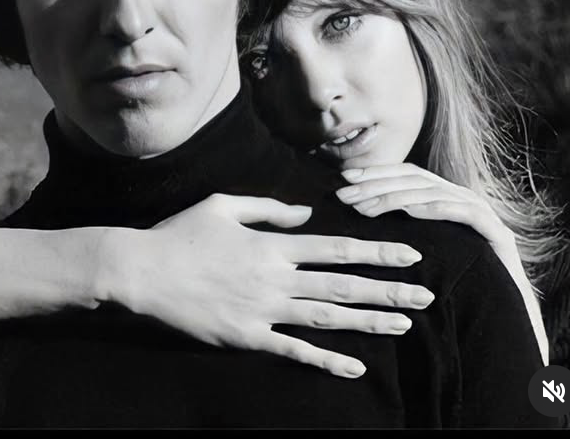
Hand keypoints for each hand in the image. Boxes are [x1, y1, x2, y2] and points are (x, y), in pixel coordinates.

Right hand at [110, 192, 434, 378]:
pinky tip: (355, 366)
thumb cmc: (181, 233)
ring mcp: (263, 310)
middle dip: (388, 290)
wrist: (142, 271)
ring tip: (404, 323)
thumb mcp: (223, 205)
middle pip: (343, 285)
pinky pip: (293, 351)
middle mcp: (276, 278)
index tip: (411, 255)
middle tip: (426, 295)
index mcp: (273, 244)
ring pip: (327, 318)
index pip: (338, 248)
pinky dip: (326, 359)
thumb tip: (306, 214)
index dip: (377, 251)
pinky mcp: (246, 337)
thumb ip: (268, 208)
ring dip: (368, 321)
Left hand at [336, 162, 548, 364]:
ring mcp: (482, 213)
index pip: (406, 174)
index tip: (344, 179)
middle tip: (344, 195)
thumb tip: (357, 210)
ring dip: (394, 197)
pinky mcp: (498, 234)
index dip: (375, 173)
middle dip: (376, 185)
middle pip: (414, 180)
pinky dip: (436, 208)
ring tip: (365, 208)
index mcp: (446, 197)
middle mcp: (463, 198)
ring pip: (433, 193)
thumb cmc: (457, 283)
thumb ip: (400, 226)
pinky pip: (464, 213)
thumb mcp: (423, 249)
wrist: (508, 314)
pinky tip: (410, 211)